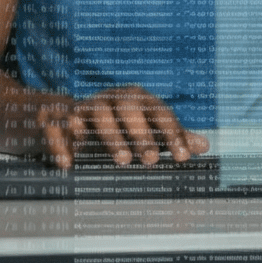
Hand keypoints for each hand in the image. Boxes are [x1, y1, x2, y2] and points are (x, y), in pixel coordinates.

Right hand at [35, 86, 209, 168]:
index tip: (182, 156)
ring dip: (112, 136)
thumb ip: (169, 135)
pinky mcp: (57, 119)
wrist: (63, 115)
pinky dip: (62, 143)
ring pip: (98, 113)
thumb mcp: (143, 127)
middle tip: (151, 158)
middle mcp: (110, 99)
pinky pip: (58, 127)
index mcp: (134, 99)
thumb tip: (204, 145)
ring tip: (123, 160)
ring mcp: (83, 106)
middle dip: (141, 132)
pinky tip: (68, 164)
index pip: (158, 111)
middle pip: (128, 108)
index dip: (172, 132)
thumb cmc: (114, 125)